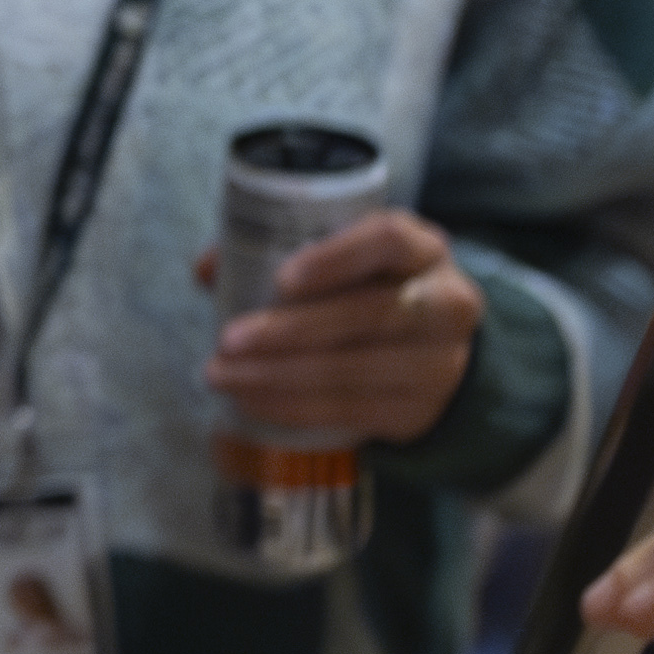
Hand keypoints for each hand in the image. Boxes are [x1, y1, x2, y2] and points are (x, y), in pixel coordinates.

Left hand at [202, 208, 484, 441]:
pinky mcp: (420, 411)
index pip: (388, 241)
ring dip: (278, 377)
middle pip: (368, 314)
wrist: (433, 349)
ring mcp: (440, 363)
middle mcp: (445, 302)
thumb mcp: (343, 258)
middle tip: (227, 341)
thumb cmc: (369, 289)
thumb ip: (276, 249)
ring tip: (223, 376)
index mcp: (423, 248)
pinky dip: (294, 408)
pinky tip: (251, 401)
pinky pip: (351, 412)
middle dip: (290, 331)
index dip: (335, 259)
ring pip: (354, 371)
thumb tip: (208, 268)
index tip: (281, 279)